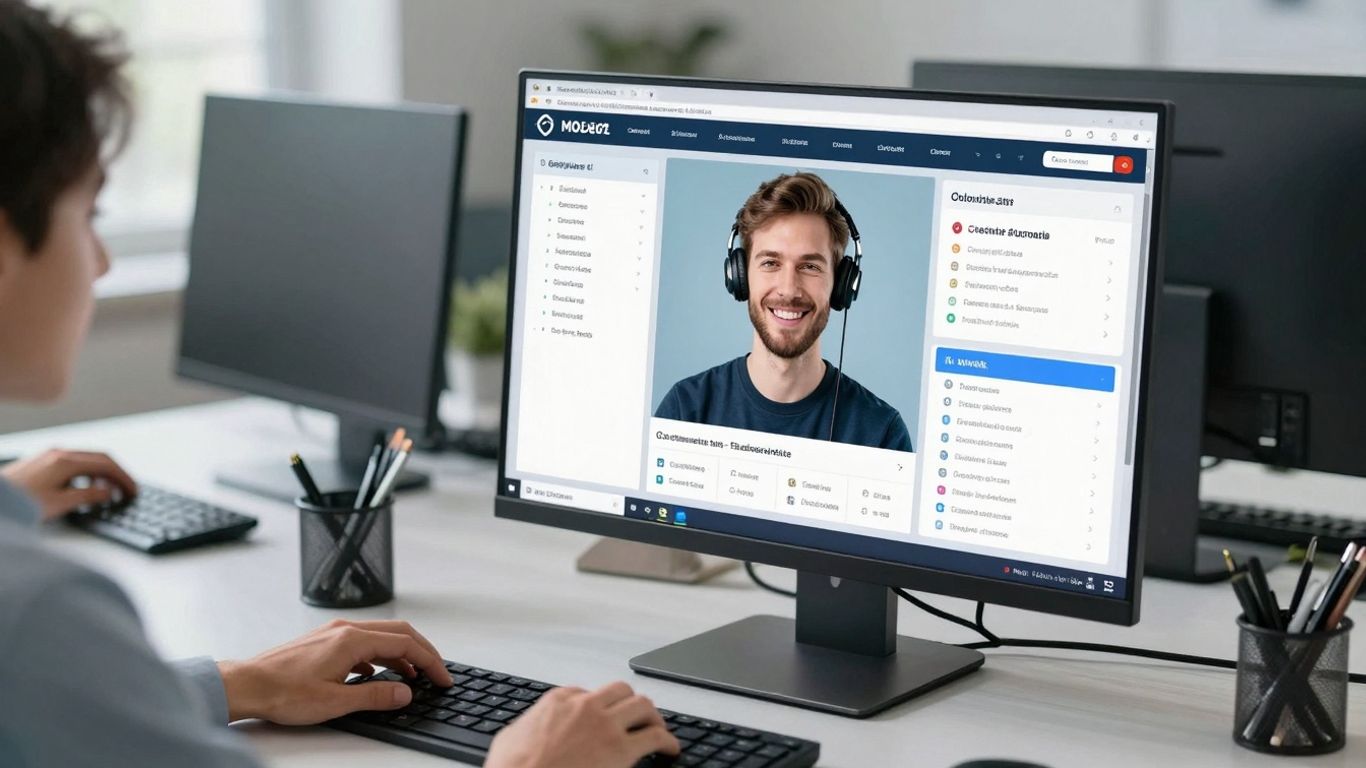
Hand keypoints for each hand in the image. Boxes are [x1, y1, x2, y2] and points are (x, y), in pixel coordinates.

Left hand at [0, 448, 136, 519]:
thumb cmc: (18, 502)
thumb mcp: (59, 504)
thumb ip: (88, 497)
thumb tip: (108, 493)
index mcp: (66, 461)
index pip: (106, 464)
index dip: (123, 478)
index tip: (132, 490)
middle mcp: (59, 453)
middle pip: (99, 459)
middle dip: (116, 474)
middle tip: (126, 491)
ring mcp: (49, 456)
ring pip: (86, 460)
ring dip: (101, 475)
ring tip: (108, 493)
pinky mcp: (41, 462)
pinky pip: (73, 463)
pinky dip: (86, 474)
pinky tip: (84, 489)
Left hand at [216, 619, 453, 724]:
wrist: (246, 685)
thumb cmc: (282, 692)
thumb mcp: (336, 701)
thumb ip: (376, 695)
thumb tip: (405, 692)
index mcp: (352, 640)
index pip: (405, 644)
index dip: (430, 661)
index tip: (442, 677)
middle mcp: (345, 629)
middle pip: (398, 633)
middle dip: (422, 652)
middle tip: (436, 672)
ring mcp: (333, 632)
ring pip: (380, 636)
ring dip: (401, 653)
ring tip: (412, 676)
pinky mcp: (323, 641)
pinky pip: (362, 641)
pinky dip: (379, 655)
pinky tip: (375, 674)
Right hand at [485, 682, 678, 767]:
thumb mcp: (510, 737)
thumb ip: (526, 726)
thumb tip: (526, 732)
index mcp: (558, 700)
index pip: (586, 693)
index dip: (596, 707)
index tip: (601, 718)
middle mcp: (585, 706)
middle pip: (621, 691)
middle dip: (630, 703)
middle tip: (637, 717)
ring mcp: (605, 725)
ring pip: (643, 705)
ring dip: (652, 716)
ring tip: (657, 728)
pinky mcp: (621, 749)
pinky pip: (656, 736)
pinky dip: (668, 741)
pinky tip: (671, 749)